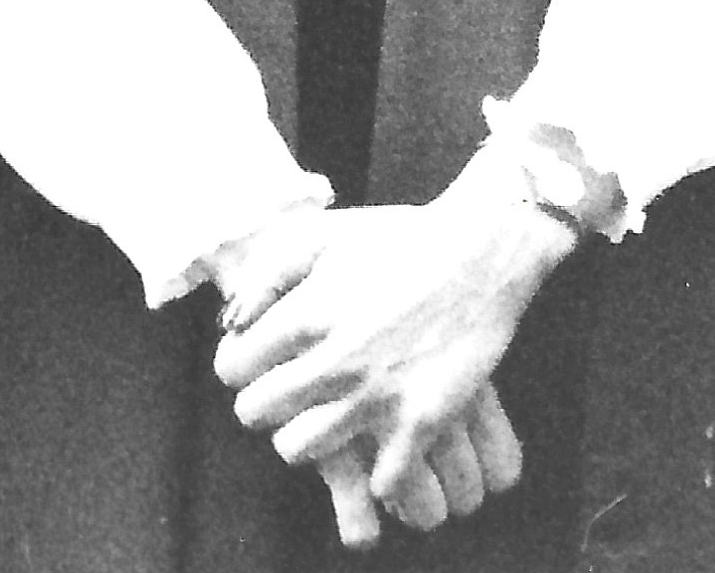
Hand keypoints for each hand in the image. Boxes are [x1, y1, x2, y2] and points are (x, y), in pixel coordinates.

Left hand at [213, 157, 569, 519]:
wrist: (482, 251)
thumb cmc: (401, 239)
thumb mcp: (326, 234)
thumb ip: (268, 272)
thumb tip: (232, 323)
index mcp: (308, 312)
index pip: (232, 368)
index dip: (241, 365)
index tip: (262, 363)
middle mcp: (335, 359)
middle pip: (255, 414)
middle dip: (267, 404)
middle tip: (293, 392)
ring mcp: (378, 395)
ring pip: (299, 450)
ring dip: (309, 437)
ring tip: (330, 418)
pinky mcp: (421, 420)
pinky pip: (377, 480)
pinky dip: (378, 472)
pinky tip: (384, 445)